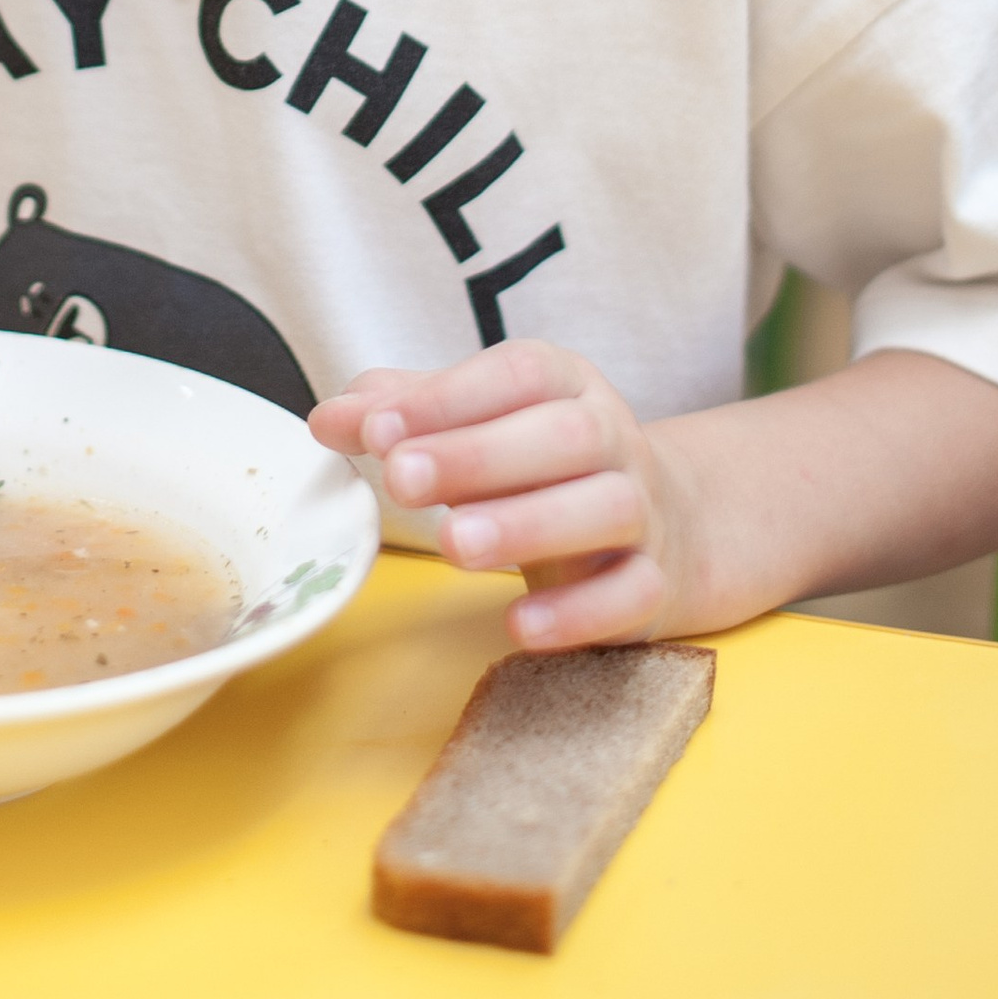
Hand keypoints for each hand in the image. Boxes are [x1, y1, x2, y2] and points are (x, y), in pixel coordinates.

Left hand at [311, 343, 684, 650]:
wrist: (669, 526)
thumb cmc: (541, 466)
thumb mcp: (477, 424)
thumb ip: (403, 414)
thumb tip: (327, 417)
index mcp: (565, 384)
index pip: (516, 374)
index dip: (447, 398)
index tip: (375, 429)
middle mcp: (613, 437)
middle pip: (566, 436)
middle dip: (480, 456)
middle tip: (400, 481)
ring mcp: (642, 512)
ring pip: (607, 508)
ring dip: (528, 525)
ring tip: (453, 546)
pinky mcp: (654, 583)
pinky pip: (632, 593)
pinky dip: (580, 613)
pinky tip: (518, 624)